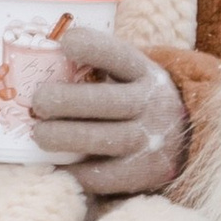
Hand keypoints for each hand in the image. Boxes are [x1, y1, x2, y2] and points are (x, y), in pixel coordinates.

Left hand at [27, 27, 187, 196]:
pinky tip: (55, 164)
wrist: (182, 140)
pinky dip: (75, 171)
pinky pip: (103, 176)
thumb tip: (39, 55)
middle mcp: (152, 104)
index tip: (64, 44)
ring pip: (102, 139)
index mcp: (145, 72)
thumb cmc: (134, 98)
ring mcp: (150, 140)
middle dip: (64, 100)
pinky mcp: (142, 173)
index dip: (91, 47)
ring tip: (39, 134)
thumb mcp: (129, 75)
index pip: (118, 54)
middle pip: (105, 101)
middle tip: (37, 102)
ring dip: (63, 137)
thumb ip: (96, 66)